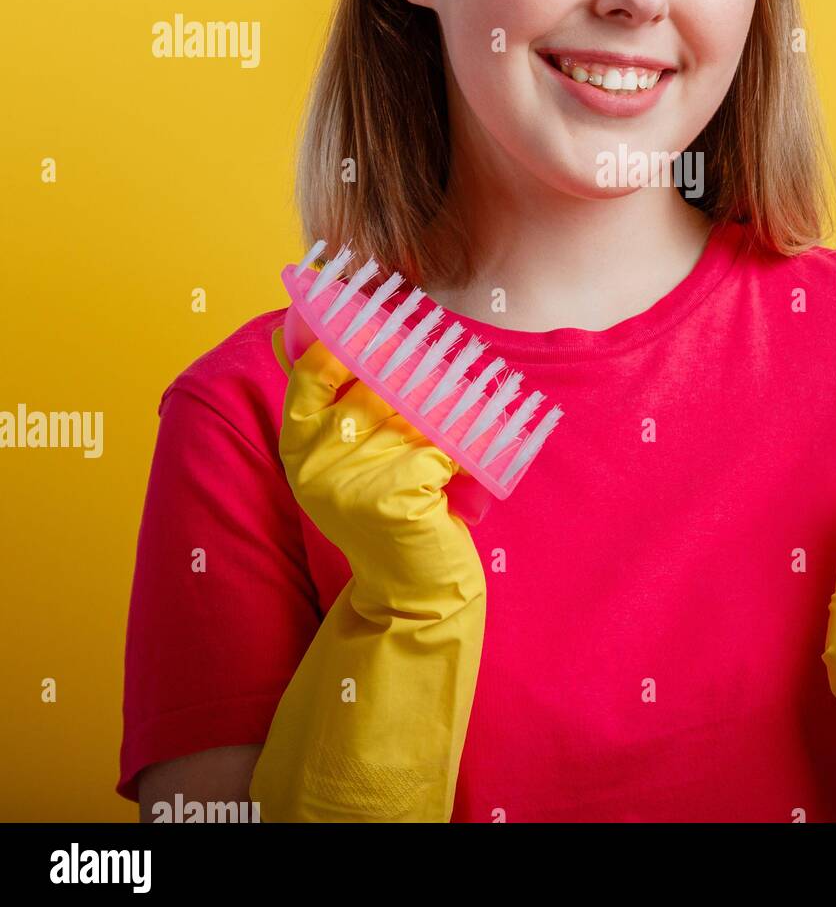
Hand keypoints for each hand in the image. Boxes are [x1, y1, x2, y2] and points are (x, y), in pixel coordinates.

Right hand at [273, 327, 485, 619]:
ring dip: (446, 410)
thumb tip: (363, 335)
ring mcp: (352, 479)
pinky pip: (441, 447)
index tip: (377, 319)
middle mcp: (315, 461)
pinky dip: (461, 454)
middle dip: (416, 371)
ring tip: (467, 406)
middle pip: (376, 385)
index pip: (310, 372)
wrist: (412, 588)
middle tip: (447, 354)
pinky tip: (464, 468)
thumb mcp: (351, 463)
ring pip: (414, 413)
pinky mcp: (394, 495)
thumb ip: (347, 410)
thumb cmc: (389, 512)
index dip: (345, 341)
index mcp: (297, 446)